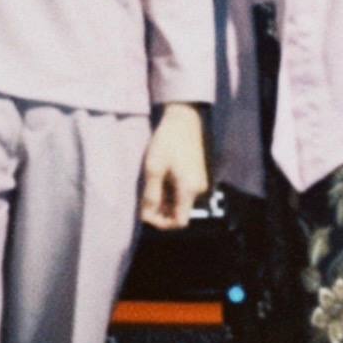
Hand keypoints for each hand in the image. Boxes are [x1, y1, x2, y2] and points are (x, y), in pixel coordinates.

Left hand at [139, 103, 209, 230]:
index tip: (147, 213)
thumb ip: (151, 195)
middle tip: (144, 200)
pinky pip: (183, 192)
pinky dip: (170, 191)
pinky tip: (159, 179)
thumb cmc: (167, 142)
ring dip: (165, 201)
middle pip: (179, 212)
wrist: (183, 119)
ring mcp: (199, 182)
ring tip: (150, 186)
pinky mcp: (196, 175)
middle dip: (161, 211)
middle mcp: (198, 189)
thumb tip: (147, 217)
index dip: (163, 223)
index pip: (179, 221)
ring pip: (180, 202)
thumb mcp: (153, 169)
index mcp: (189, 189)